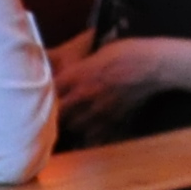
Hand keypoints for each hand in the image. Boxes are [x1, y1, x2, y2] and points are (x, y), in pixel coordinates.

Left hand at [50, 32, 190, 133]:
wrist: (152, 65)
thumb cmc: (126, 52)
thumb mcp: (96, 52)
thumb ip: (78, 66)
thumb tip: (65, 73)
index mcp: (77, 75)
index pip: (50, 91)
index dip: (41, 96)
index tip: (38, 97)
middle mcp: (84, 96)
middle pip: (58, 114)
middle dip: (53, 114)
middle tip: (49, 115)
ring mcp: (99, 111)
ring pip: (74, 127)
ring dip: (70, 125)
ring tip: (69, 123)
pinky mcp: (114, 121)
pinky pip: (95, 137)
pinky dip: (89, 137)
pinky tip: (89, 134)